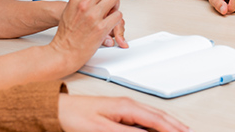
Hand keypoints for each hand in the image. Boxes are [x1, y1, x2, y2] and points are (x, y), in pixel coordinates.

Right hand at [49, 0, 122, 68]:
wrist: (63, 52)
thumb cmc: (66, 33)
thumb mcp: (70, 8)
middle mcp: (84, 4)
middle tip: (111, 0)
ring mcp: (93, 16)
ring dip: (116, 4)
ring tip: (110, 12)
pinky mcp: (101, 28)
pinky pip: (118, 15)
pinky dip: (116, 19)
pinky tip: (109, 23)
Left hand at [58, 94, 187, 131]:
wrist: (56, 110)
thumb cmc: (73, 117)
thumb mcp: (101, 129)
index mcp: (126, 107)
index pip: (156, 120)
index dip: (173, 129)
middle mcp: (127, 106)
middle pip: (158, 117)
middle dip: (175, 126)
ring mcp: (123, 109)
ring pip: (151, 118)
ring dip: (166, 125)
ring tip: (179, 131)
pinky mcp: (117, 115)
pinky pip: (142, 120)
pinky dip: (154, 125)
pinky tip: (155, 130)